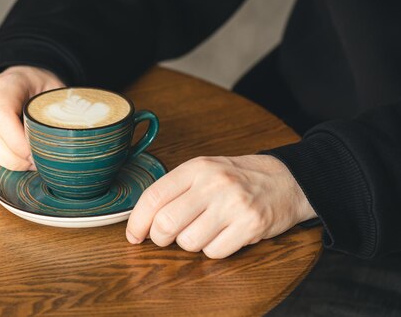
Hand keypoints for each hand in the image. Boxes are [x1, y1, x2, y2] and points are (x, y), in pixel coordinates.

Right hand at [0, 65, 64, 169]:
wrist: (20, 79)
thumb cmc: (39, 87)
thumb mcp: (55, 90)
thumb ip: (61, 110)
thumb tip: (70, 136)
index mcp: (4, 87)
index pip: (1, 118)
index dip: (17, 143)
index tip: (36, 156)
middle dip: (14, 160)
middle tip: (35, 165)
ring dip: (4, 164)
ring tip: (26, 162)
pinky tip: (9, 159)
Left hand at [126, 155, 315, 258]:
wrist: (285, 180)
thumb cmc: (237, 179)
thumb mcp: (204, 171)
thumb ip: (175, 190)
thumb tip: (142, 221)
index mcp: (196, 168)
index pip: (153, 197)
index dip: (137, 221)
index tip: (134, 235)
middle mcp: (213, 183)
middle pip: (166, 223)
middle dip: (160, 237)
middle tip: (167, 237)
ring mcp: (233, 204)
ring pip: (189, 242)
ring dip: (190, 243)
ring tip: (205, 229)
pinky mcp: (250, 225)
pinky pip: (214, 252)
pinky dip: (213, 250)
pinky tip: (224, 235)